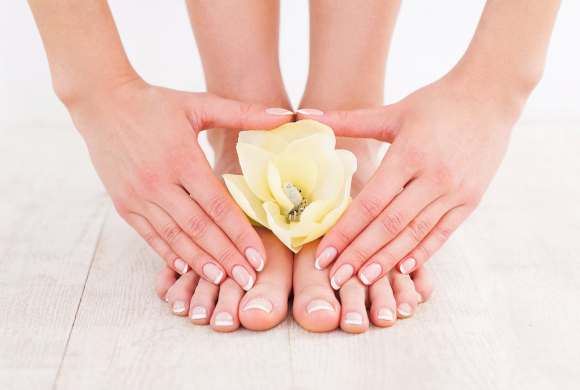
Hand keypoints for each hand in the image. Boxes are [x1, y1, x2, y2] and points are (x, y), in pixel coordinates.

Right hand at [69, 78, 291, 289]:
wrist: (103, 102)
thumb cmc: (156, 103)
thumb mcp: (199, 104)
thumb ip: (243, 112)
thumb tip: (285, 116)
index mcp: (182, 159)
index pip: (217, 204)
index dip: (240, 233)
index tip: (259, 257)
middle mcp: (159, 182)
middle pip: (199, 228)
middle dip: (226, 256)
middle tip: (248, 280)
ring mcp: (138, 196)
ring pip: (175, 237)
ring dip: (200, 262)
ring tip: (223, 282)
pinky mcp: (124, 204)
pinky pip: (150, 235)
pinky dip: (169, 254)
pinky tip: (187, 269)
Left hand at [298, 74, 524, 287]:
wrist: (490, 97)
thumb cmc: (435, 103)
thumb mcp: (392, 112)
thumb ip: (349, 120)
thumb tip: (305, 114)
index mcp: (409, 155)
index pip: (370, 203)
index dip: (345, 232)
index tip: (323, 255)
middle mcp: (432, 178)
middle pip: (389, 226)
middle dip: (359, 255)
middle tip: (336, 280)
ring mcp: (454, 192)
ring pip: (414, 234)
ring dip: (387, 261)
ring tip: (363, 282)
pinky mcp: (470, 200)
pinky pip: (442, 233)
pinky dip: (422, 253)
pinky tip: (401, 270)